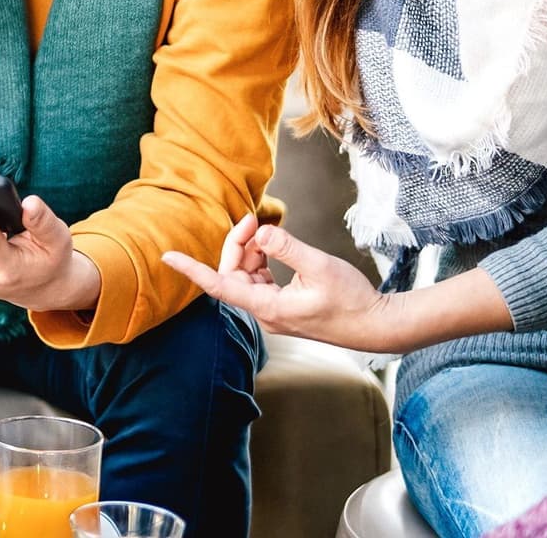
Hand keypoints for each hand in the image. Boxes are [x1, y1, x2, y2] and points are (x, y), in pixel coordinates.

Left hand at [163, 214, 403, 350]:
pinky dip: (261, 260)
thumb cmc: (353, 301)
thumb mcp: (320, 267)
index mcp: (268, 307)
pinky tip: (272, 246)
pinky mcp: (284, 306)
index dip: (192, 270)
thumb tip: (261, 233)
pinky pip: (260, 280)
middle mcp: (265, 312)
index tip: (167, 257)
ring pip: (246, 276)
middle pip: (232, 274)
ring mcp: (274, 310)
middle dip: (237, 245)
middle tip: (253, 220)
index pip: (219, 287)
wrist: (378, 326)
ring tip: (266, 232)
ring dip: (250, 252)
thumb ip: (287, 247)